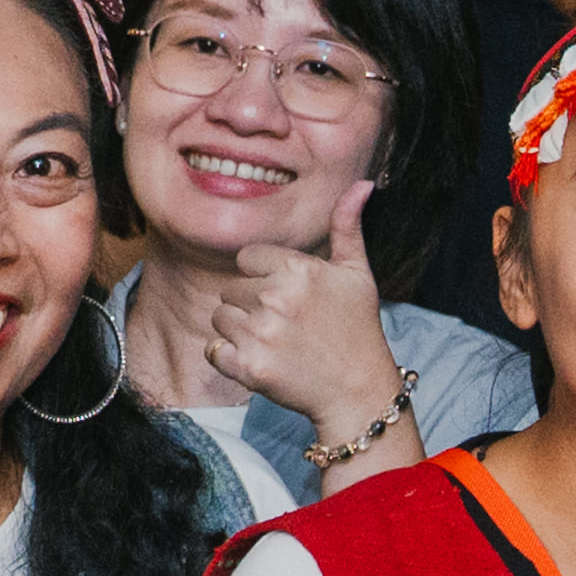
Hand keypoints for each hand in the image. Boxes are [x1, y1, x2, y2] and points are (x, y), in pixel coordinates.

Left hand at [193, 179, 408, 430]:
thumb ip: (347, 226)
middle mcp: (277, 298)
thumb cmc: (358, 329)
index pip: (247, 258)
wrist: (359, 391)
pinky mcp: (250, 367)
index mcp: (299, 269)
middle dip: (251, 305)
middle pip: (231, 288)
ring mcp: (262, 334)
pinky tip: (257, 359)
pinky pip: (213, 350)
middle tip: (285, 325)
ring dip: (239, 330)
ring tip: (273, 342)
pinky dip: (228, 357)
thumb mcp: (357, 273)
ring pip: (220, 317)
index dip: (264, 277)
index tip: (288, 297)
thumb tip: (362, 184)